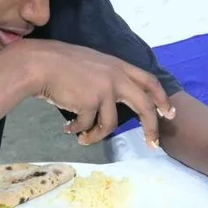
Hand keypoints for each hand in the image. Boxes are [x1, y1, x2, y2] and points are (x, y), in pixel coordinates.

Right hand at [23, 39, 174, 147]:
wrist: (39, 64)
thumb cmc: (59, 64)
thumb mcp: (92, 64)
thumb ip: (106, 78)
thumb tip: (110, 103)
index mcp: (118, 65)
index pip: (148, 81)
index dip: (161, 97)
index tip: (168, 113)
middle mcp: (116, 76)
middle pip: (144, 106)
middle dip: (151, 127)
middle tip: (153, 144)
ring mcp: (105, 89)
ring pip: (110, 124)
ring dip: (96, 135)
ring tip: (83, 139)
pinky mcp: (91, 102)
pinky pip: (88, 125)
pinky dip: (78, 131)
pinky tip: (68, 128)